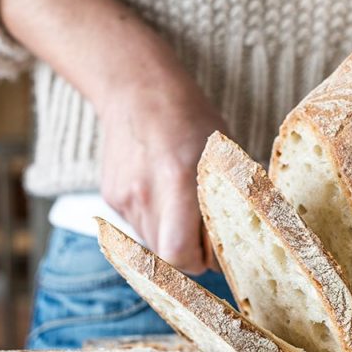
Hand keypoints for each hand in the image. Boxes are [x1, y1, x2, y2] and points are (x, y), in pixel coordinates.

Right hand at [97, 75, 226, 273]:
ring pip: (150, 245)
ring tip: (185, 211)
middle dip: (189, 255)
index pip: (180, 253)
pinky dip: (154, 222)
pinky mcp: (111, 197)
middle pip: (165, 257)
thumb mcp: (221, 154)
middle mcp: (144, 194)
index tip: (216, 252)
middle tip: (206, 240)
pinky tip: (163, 194)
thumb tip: (239, 240)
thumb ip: (226, 199)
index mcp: (178, 180)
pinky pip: (137, 226)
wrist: (136, 90)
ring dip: (171, 240)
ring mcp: (123, 197)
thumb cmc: (189, 118)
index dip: (200, 261)